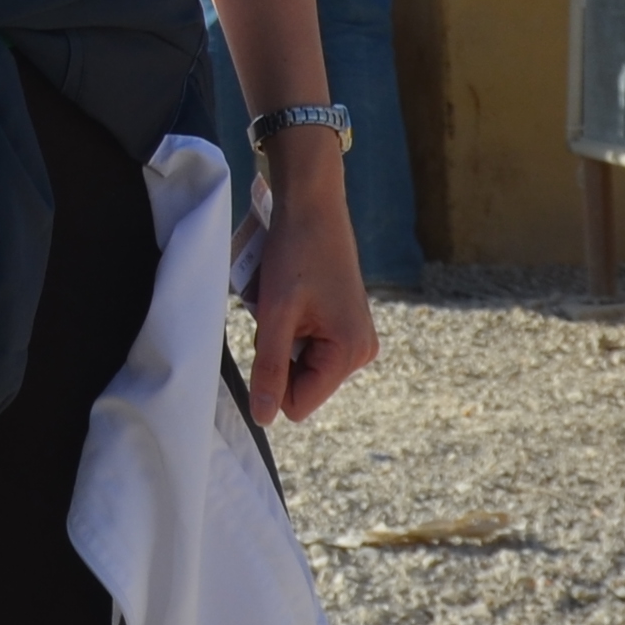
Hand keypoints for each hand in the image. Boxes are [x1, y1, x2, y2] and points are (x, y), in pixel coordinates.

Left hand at [238, 149, 379, 426]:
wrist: (312, 205)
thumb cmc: (295, 253)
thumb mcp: (276, 314)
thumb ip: (270, 369)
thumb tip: (263, 418)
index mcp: (350, 353)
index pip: (299, 404)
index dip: (272, 379)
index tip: (269, 337)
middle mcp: (361, 352)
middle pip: (302, 385)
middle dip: (280, 355)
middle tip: (278, 313)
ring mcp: (356, 338)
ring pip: (302, 365)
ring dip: (284, 340)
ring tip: (285, 302)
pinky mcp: (347, 325)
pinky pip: (309, 346)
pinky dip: (293, 328)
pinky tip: (294, 299)